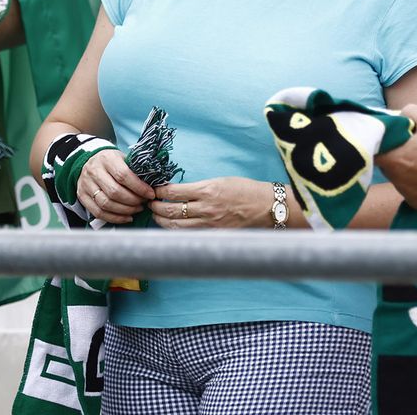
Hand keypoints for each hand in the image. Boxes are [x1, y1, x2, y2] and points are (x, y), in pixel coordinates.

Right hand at [76, 149, 155, 224]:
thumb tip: (154, 185)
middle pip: (114, 192)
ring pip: (106, 204)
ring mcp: (86, 184)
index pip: (123, 175)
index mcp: (107, 158)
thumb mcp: (123, 158)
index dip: (139, 187)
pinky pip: (98, 212)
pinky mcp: (82, 196)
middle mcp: (94, 171)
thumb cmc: (112, 162)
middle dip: (133, 201)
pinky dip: (114, 218)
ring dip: (125, 211)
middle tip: (143, 203)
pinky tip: (126, 217)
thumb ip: (136, 170)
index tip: (150, 194)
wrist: (89, 161)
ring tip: (136, 210)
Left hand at [149, 177, 272, 229]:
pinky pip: (188, 235)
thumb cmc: (246, 190)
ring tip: (156, 216)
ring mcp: (209, 225)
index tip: (154, 189)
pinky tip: (171, 228)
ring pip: (176, 227)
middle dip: (156, 207)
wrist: (266, 207)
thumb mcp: (220, 181)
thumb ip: (199, 188)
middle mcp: (205, 209)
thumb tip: (178, 192)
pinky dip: (176, 232)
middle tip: (149, 203)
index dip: (159, 191)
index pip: (173, 192)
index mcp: (207, 190)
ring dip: (162, 221)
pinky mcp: (213, 235)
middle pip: (170, 211)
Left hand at [374, 105, 416, 210]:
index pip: (374, 153)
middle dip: (392, 157)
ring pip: (396, 180)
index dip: (379, 145)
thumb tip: (393, 119)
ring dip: (403, 171)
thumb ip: (404, 113)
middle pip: (384, 167)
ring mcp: (408, 195)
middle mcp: (398, 181)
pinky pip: (409, 192)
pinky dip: (414, 184)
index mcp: (396, 160)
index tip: (389, 140)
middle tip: (408, 149)